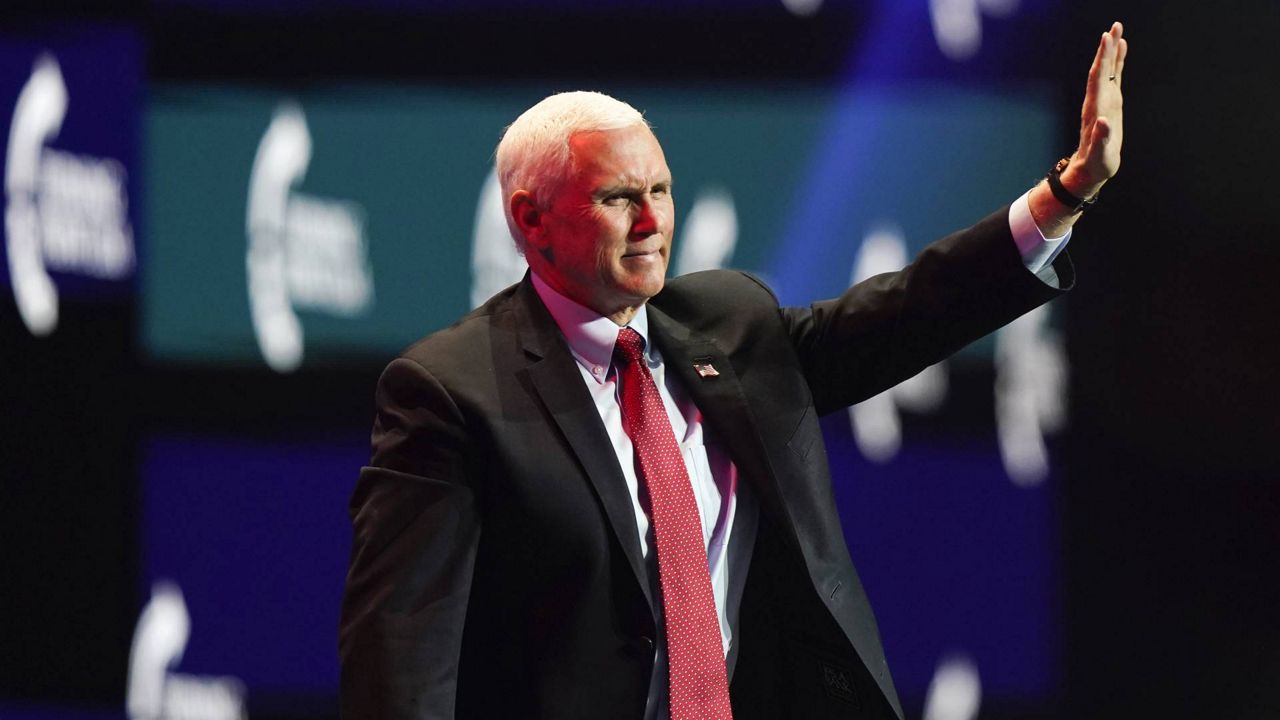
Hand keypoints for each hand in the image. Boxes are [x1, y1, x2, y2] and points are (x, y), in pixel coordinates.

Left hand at [1062, 21, 1127, 197]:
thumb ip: (1101, 138)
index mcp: (1095, 109)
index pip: (1098, 78)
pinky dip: (1118, 62)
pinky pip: (1114, 78)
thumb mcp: (1100, 154)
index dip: (1103, 59)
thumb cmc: (1096, 164)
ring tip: (1117, 30)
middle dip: (1108, 48)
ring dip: (1112, 51)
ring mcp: (1104, 101)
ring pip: (1108, 70)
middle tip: (1115, 25)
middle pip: (1102, 69)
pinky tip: (1121, 49)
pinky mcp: (1111, 104)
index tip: (1107, 39)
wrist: (1091, 169)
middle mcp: (1098, 101)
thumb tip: (1103, 122)